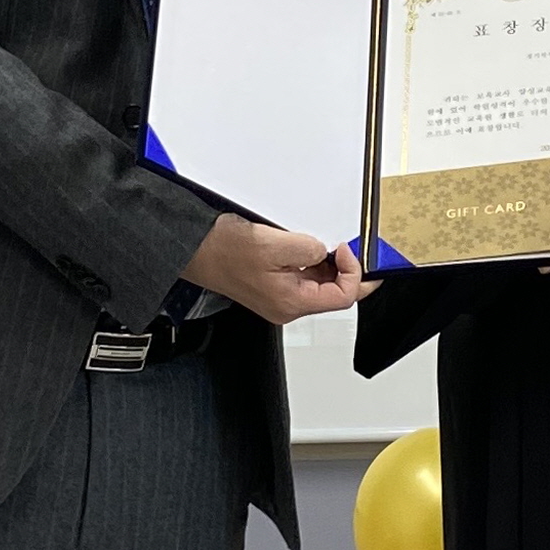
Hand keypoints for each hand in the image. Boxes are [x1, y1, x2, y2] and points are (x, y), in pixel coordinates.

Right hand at [182, 214, 370, 324]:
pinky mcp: (274, 287)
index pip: (342, 297)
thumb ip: (310, 248)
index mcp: (290, 302)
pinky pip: (304, 278)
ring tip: (324, 244)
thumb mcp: (275, 243)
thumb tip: (325, 250)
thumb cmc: (224, 250)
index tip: (349, 250)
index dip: (353, 272)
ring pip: (319, 285)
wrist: (196, 249)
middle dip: (345, 270)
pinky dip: (313, 263)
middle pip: (333, 294)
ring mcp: (280, 298)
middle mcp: (287, 306)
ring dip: (329, 265)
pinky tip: (307, 247)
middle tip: (348, 248)